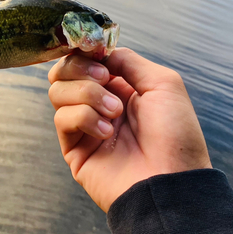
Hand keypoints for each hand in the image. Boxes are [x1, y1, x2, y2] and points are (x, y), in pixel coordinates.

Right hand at [48, 48, 211, 211]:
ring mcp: (83, 124)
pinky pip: (62, 118)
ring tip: (114, 113)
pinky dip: (83, 118)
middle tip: (104, 78)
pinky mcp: (73, 147)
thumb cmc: (175, 134)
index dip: (85, 51)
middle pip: (63, 71)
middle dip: (81, 68)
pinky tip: (106, 133)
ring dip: (86, 94)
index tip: (95, 51)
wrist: (172, 182)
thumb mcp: (162, 83)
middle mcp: (97, 102)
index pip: (84, 59)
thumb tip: (99, 52)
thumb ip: (128, 60)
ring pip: (57, 91)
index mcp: (118, 86)